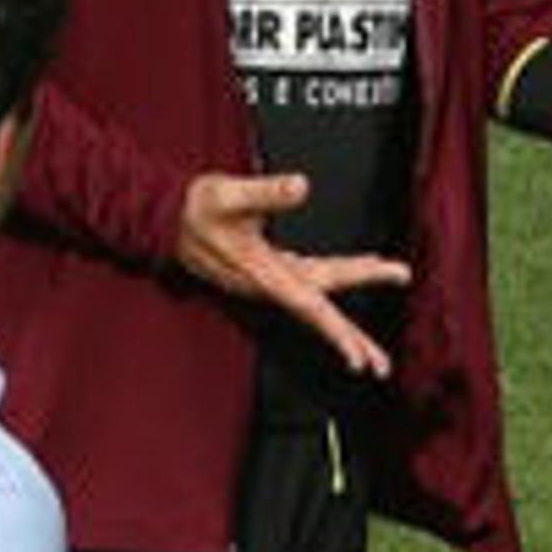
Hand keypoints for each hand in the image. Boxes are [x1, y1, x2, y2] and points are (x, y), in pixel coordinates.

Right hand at [175, 173, 412, 376]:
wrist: (168, 219)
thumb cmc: (195, 209)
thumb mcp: (228, 195)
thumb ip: (265, 192)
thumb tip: (302, 185)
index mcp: (264, 274)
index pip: (310, 307)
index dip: (336, 334)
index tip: (358, 359)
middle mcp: (271, 282)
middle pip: (321, 312)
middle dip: (353, 339)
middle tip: (383, 366)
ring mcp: (272, 277)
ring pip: (321, 296)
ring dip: (348, 317)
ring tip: (379, 331)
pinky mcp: (271, 267)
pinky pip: (313, 279)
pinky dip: (340, 277)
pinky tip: (359, 269)